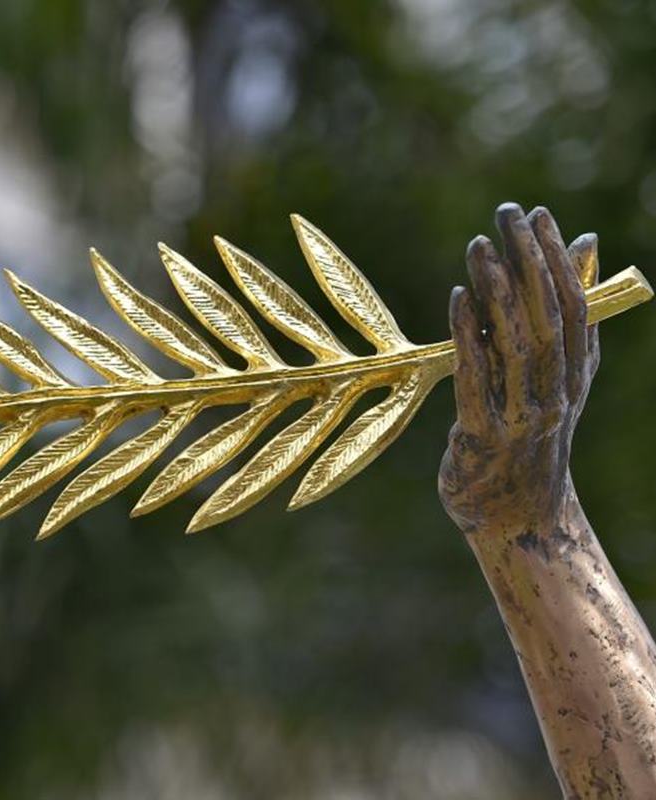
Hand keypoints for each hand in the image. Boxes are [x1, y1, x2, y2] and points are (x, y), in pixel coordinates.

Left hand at [439, 203, 598, 534]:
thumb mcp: (559, 375)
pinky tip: (458, 297)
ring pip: (515, 343)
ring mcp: (521, 414)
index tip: (538, 215)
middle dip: (529, 261)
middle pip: (546, 317)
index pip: (574, 307)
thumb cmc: (530, 435)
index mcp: (575, 374)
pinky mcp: (484, 434)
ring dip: (497, 290)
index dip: (559, 260)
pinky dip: (469, 335)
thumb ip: (567, 316)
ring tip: (479, 245)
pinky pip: (477, 377)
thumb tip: (585, 245)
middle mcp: (555, 391)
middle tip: (507, 214)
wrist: (516, 515)